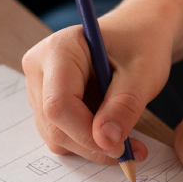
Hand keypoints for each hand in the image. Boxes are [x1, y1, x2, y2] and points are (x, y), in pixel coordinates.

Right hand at [22, 6, 175, 163]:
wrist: (140, 31)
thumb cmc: (142, 44)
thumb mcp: (143, 74)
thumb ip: (124, 106)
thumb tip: (106, 141)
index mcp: (59, 48)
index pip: (59, 104)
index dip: (86, 134)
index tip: (121, 148)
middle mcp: (39, 66)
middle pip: (54, 124)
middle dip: (93, 144)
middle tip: (133, 150)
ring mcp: (39, 85)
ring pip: (56, 135)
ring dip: (92, 145)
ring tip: (127, 136)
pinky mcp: (45, 101)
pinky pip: (60, 133)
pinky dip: (88, 141)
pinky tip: (113, 129)